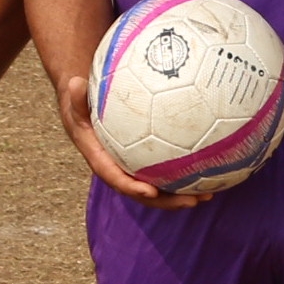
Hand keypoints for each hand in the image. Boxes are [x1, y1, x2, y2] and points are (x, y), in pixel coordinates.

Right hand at [55, 73, 207, 210]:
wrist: (85, 107)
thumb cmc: (82, 102)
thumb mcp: (76, 98)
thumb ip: (77, 95)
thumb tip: (75, 83)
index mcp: (101, 159)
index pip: (116, 178)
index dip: (132, 187)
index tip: (151, 191)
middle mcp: (118, 169)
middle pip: (143, 193)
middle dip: (167, 201)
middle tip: (192, 200)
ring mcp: (132, 168)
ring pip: (158, 188)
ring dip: (181, 194)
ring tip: (208, 195)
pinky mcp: (144, 162)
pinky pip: (164, 173)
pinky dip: (183, 176)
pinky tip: (208, 172)